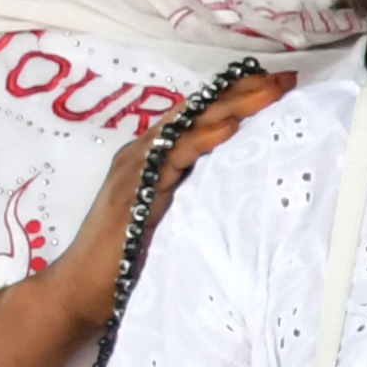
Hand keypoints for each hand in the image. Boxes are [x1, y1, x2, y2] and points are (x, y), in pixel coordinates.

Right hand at [0, 72, 295, 366]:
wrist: (81, 289)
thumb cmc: (127, 255)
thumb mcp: (171, 212)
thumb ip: (195, 188)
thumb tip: (242, 178)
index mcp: (152, 156)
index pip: (198, 115)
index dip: (236, 95)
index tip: (278, 83)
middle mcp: (141, 155)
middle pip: (196, 111)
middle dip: (242, 91)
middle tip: (285, 77)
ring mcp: (134, 171)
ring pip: (187, 126)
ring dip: (230, 105)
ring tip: (267, 91)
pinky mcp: (132, 193)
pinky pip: (171, 159)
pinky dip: (201, 140)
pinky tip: (229, 128)